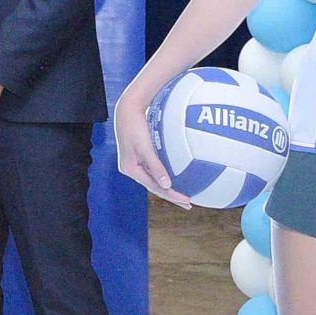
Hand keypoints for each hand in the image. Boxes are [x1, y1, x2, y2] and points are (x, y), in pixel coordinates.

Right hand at [112, 88, 189, 207]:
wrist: (127, 110)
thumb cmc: (135, 127)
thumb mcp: (145, 148)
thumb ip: (156, 167)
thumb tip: (167, 185)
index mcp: (130, 169)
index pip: (154, 187)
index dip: (172, 195)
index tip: (187, 201)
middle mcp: (132, 169)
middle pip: (154, 186)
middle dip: (171, 196)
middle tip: (188, 204)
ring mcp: (135, 163)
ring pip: (154, 180)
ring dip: (168, 187)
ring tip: (182, 195)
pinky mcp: (139, 156)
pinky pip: (154, 171)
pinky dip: (164, 176)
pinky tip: (172, 178)